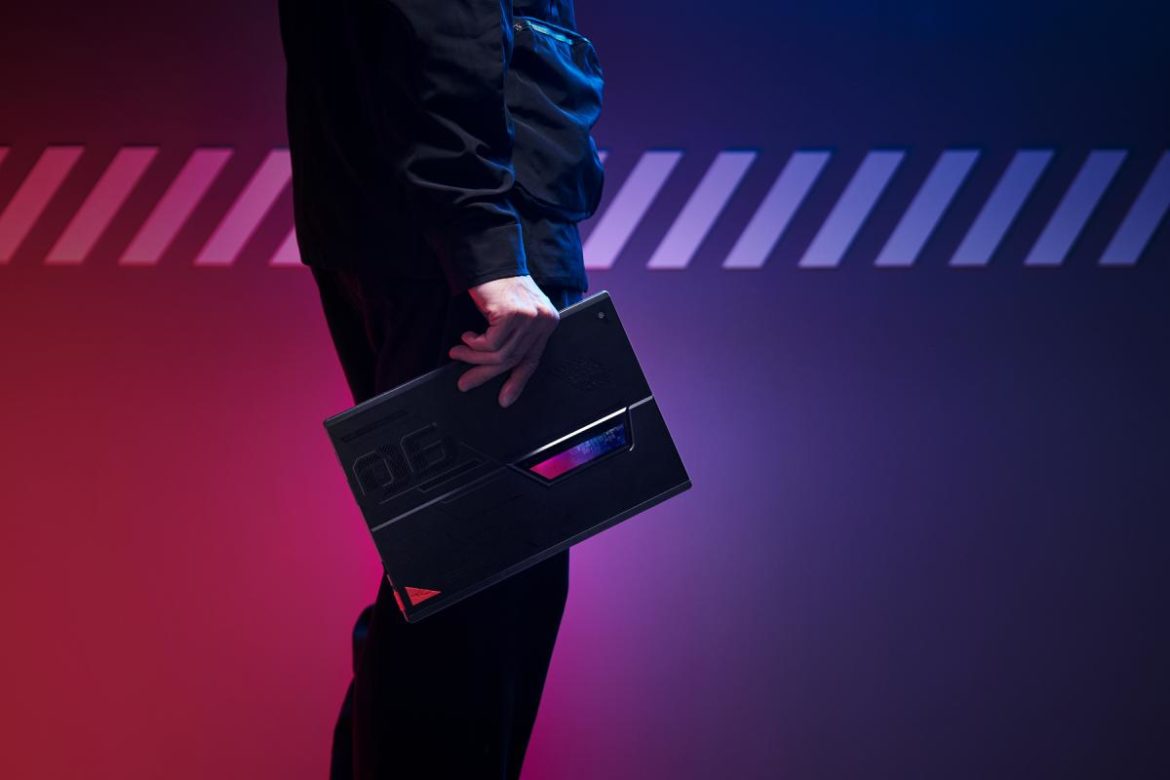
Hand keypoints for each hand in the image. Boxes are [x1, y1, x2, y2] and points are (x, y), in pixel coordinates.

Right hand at [448, 275, 560, 407]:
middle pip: (513, 360)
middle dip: (485, 373)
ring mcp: (530, 317)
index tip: (506, 400)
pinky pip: (489, 344)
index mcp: (548, 322)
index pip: (532, 359)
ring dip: (473, 357)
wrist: (487, 257)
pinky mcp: (513, 314)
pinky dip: (474, 344)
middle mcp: (543, 320)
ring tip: (458, 352)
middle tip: (465, 383)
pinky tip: (467, 336)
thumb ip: (514, 337)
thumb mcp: (512, 313)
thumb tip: (496, 368)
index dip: (518, 382)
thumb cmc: (497, 285)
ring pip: (499, 354)